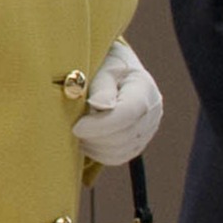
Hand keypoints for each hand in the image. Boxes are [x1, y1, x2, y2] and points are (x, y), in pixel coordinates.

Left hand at [72, 39, 163, 166]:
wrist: (114, 71)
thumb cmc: (103, 65)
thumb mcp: (101, 68)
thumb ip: (101, 87)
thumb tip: (100, 105)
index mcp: (143, 87)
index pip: (127, 113)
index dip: (101, 125)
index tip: (76, 127)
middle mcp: (152, 110)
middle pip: (124, 136)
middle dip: (94, 137)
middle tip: (71, 129)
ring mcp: (147, 128)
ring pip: (120, 150)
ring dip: (94, 146)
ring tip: (77, 133)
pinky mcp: (138, 141)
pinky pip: (118, 157)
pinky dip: (99, 153)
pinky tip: (86, 140)